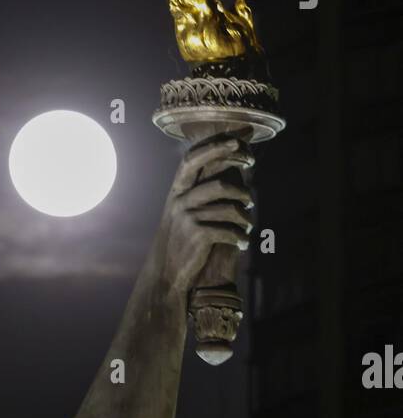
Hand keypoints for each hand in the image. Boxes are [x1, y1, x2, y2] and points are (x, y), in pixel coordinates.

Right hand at [150, 133, 254, 299]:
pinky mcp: (199, 236)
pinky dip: (241, 238)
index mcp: (176, 192)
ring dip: (245, 219)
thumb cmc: (179, 242)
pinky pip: (230, 230)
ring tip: (248, 226)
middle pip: (219, 184)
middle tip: (252, 193)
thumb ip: (196, 194)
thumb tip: (226, 175)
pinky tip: (243, 244)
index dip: (215, 147)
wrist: (166, 275)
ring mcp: (189, 218)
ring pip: (231, 209)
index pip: (193, 160)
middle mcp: (181, 201)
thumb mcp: (179, 214)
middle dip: (241, 187)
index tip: (236, 142)